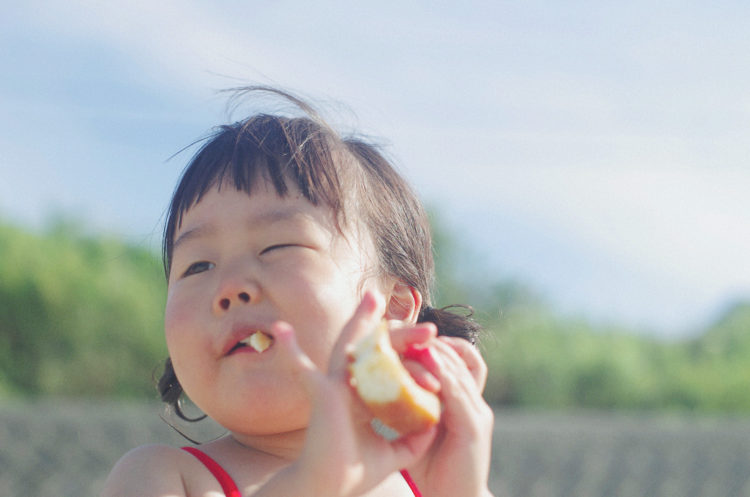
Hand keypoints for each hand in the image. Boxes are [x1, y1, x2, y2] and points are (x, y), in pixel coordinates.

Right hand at [270, 291, 437, 496]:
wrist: (329, 487)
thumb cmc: (354, 474)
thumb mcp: (394, 454)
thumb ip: (414, 440)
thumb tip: (435, 425)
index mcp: (364, 398)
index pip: (389, 369)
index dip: (410, 358)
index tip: (432, 347)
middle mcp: (347, 387)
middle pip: (374, 352)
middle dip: (400, 335)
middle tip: (427, 323)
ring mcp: (331, 386)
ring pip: (349, 347)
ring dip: (361, 322)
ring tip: (373, 298)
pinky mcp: (320, 393)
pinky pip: (303, 368)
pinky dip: (290, 350)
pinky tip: (281, 330)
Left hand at [405, 335, 494, 496]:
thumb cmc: (432, 469)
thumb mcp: (418, 430)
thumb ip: (409, 406)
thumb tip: (381, 385)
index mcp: (462, 401)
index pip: (453, 359)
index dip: (431, 343)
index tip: (402, 332)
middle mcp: (474, 401)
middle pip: (459, 357)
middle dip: (431, 340)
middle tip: (405, 326)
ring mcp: (477, 412)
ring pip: (458, 370)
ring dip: (435, 351)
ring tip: (412, 336)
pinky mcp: (474, 427)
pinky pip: (459, 392)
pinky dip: (442, 374)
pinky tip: (425, 361)